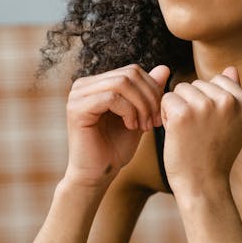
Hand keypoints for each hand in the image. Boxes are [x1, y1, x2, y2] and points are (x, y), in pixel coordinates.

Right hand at [65, 63, 169, 185]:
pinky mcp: (76, 109)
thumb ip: (148, 92)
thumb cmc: (116, 148)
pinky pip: (111, 98)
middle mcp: (84, 85)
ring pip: (121, 83)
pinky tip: (132, 127)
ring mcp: (77, 95)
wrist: (97, 174)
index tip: (160, 114)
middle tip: (155, 121)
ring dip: (140, 105)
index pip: (133, 71)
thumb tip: (165, 68)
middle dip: (149, 97)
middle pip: (129, 74)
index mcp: (97, 83)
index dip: (152, 89)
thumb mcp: (139, 115)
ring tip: (145, 126)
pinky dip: (128, 111)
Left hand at [160, 67, 241, 195]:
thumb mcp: (233, 123)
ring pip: (180, 89)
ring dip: (178, 109)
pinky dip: (166, 115)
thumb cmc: (216, 153)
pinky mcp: (183, 113)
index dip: (209, 100)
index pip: (218, 80)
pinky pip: (166, 99)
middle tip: (199, 132)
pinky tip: (176, 133)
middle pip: (197, 83)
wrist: (203, 184)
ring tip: (188, 133)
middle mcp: (228, 101)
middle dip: (192, 104)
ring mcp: (206, 106)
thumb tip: (231, 68)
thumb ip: (233, 94)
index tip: (213, 125)